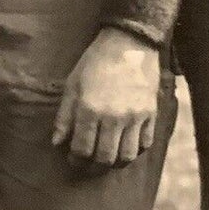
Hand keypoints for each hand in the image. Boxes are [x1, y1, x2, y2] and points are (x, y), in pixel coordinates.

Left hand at [52, 28, 160, 168]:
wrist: (129, 43)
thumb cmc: (96, 62)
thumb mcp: (73, 84)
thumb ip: (64, 116)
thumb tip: (57, 143)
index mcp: (90, 109)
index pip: (82, 149)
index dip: (76, 160)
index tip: (73, 159)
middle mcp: (113, 117)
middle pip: (104, 158)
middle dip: (93, 166)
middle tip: (89, 164)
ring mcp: (135, 117)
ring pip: (127, 156)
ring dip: (115, 163)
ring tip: (108, 158)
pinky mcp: (151, 114)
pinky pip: (145, 144)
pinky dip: (135, 151)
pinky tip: (125, 145)